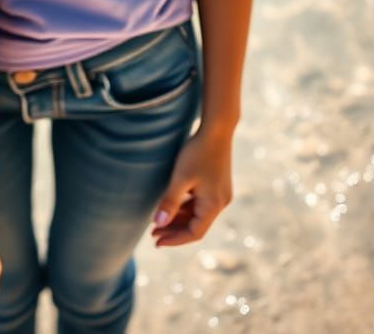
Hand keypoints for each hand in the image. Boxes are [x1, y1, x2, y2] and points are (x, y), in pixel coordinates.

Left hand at [152, 126, 233, 246]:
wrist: (216, 130)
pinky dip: (185, 207)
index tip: (156, 242)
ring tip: (158, 222)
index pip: (194, 233)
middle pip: (196, 225)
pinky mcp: (217, 185)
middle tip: (152, 234)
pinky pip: (199, 203)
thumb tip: (159, 224)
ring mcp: (220, 194)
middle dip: (174, 230)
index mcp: (213, 205)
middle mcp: (220, 203)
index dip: (174, 239)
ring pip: (197, 214)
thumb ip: (170, 202)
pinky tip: (171, 206)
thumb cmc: (197, 153)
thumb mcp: (180, 178)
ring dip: (179, 219)